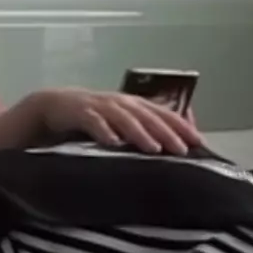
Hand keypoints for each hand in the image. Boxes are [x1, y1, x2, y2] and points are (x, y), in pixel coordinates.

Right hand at [21, 88, 202, 155]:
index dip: (181, 125)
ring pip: (124, 118)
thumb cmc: (92, 118)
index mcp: (133, 105)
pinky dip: (103, 131)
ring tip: (153, 148)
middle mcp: (120, 102)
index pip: (163, 113)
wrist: (54, 106)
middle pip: (147, 115)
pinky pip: (93, 121)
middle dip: (165, 132)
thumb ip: (141, 131)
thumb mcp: (120, 122)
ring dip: (139, 132)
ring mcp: (100, 106)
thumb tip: (168, 148)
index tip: (197, 141)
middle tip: (181, 149)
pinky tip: (112, 143)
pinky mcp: (79, 112)